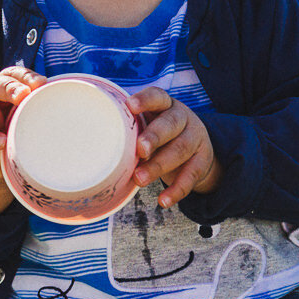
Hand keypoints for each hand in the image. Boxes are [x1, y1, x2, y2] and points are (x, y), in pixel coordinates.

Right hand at [0, 65, 43, 216]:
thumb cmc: (13, 140)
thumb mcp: (27, 125)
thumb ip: (39, 113)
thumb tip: (73, 107)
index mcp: (2, 87)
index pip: (13, 73)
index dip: (26, 77)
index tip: (42, 85)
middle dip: (9, 87)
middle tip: (23, 96)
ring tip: (7, 128)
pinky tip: (1, 142)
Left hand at [127, 87, 218, 208]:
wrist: (196, 148)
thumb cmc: (159, 134)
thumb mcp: (149, 124)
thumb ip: (132, 129)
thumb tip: (96, 144)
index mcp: (165, 105)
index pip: (157, 97)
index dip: (145, 100)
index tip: (130, 106)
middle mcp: (183, 118)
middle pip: (171, 124)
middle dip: (155, 136)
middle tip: (140, 150)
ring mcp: (196, 138)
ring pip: (180, 149)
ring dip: (159, 165)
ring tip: (140, 179)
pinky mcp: (202, 160)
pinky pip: (191, 175)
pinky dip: (177, 190)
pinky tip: (163, 201)